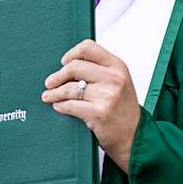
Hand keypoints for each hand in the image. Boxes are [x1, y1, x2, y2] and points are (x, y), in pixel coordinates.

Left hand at [42, 39, 139, 172]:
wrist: (134, 135)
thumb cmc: (123, 109)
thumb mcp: (118, 81)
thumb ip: (99, 70)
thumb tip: (68, 64)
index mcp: (117, 66)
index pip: (88, 48)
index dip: (71, 54)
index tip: (63, 62)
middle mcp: (114, 78)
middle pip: (74, 66)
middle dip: (58, 75)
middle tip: (50, 82)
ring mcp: (107, 95)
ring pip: (69, 88)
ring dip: (54, 92)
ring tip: (48, 95)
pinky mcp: (98, 113)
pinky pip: (70, 105)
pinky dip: (60, 105)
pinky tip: (58, 106)